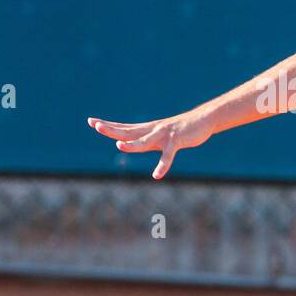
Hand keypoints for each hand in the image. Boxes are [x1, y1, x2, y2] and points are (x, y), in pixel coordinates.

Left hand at [87, 111, 214, 179]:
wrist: (204, 119)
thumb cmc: (181, 129)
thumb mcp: (159, 135)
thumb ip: (146, 140)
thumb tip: (131, 143)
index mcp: (147, 129)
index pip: (124, 127)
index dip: (108, 125)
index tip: (92, 121)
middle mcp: (152, 130)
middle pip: (129, 131)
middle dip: (112, 129)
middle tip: (96, 126)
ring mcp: (164, 135)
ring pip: (145, 141)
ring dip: (133, 144)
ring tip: (119, 146)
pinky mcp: (177, 141)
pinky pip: (168, 155)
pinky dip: (163, 165)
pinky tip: (157, 175)